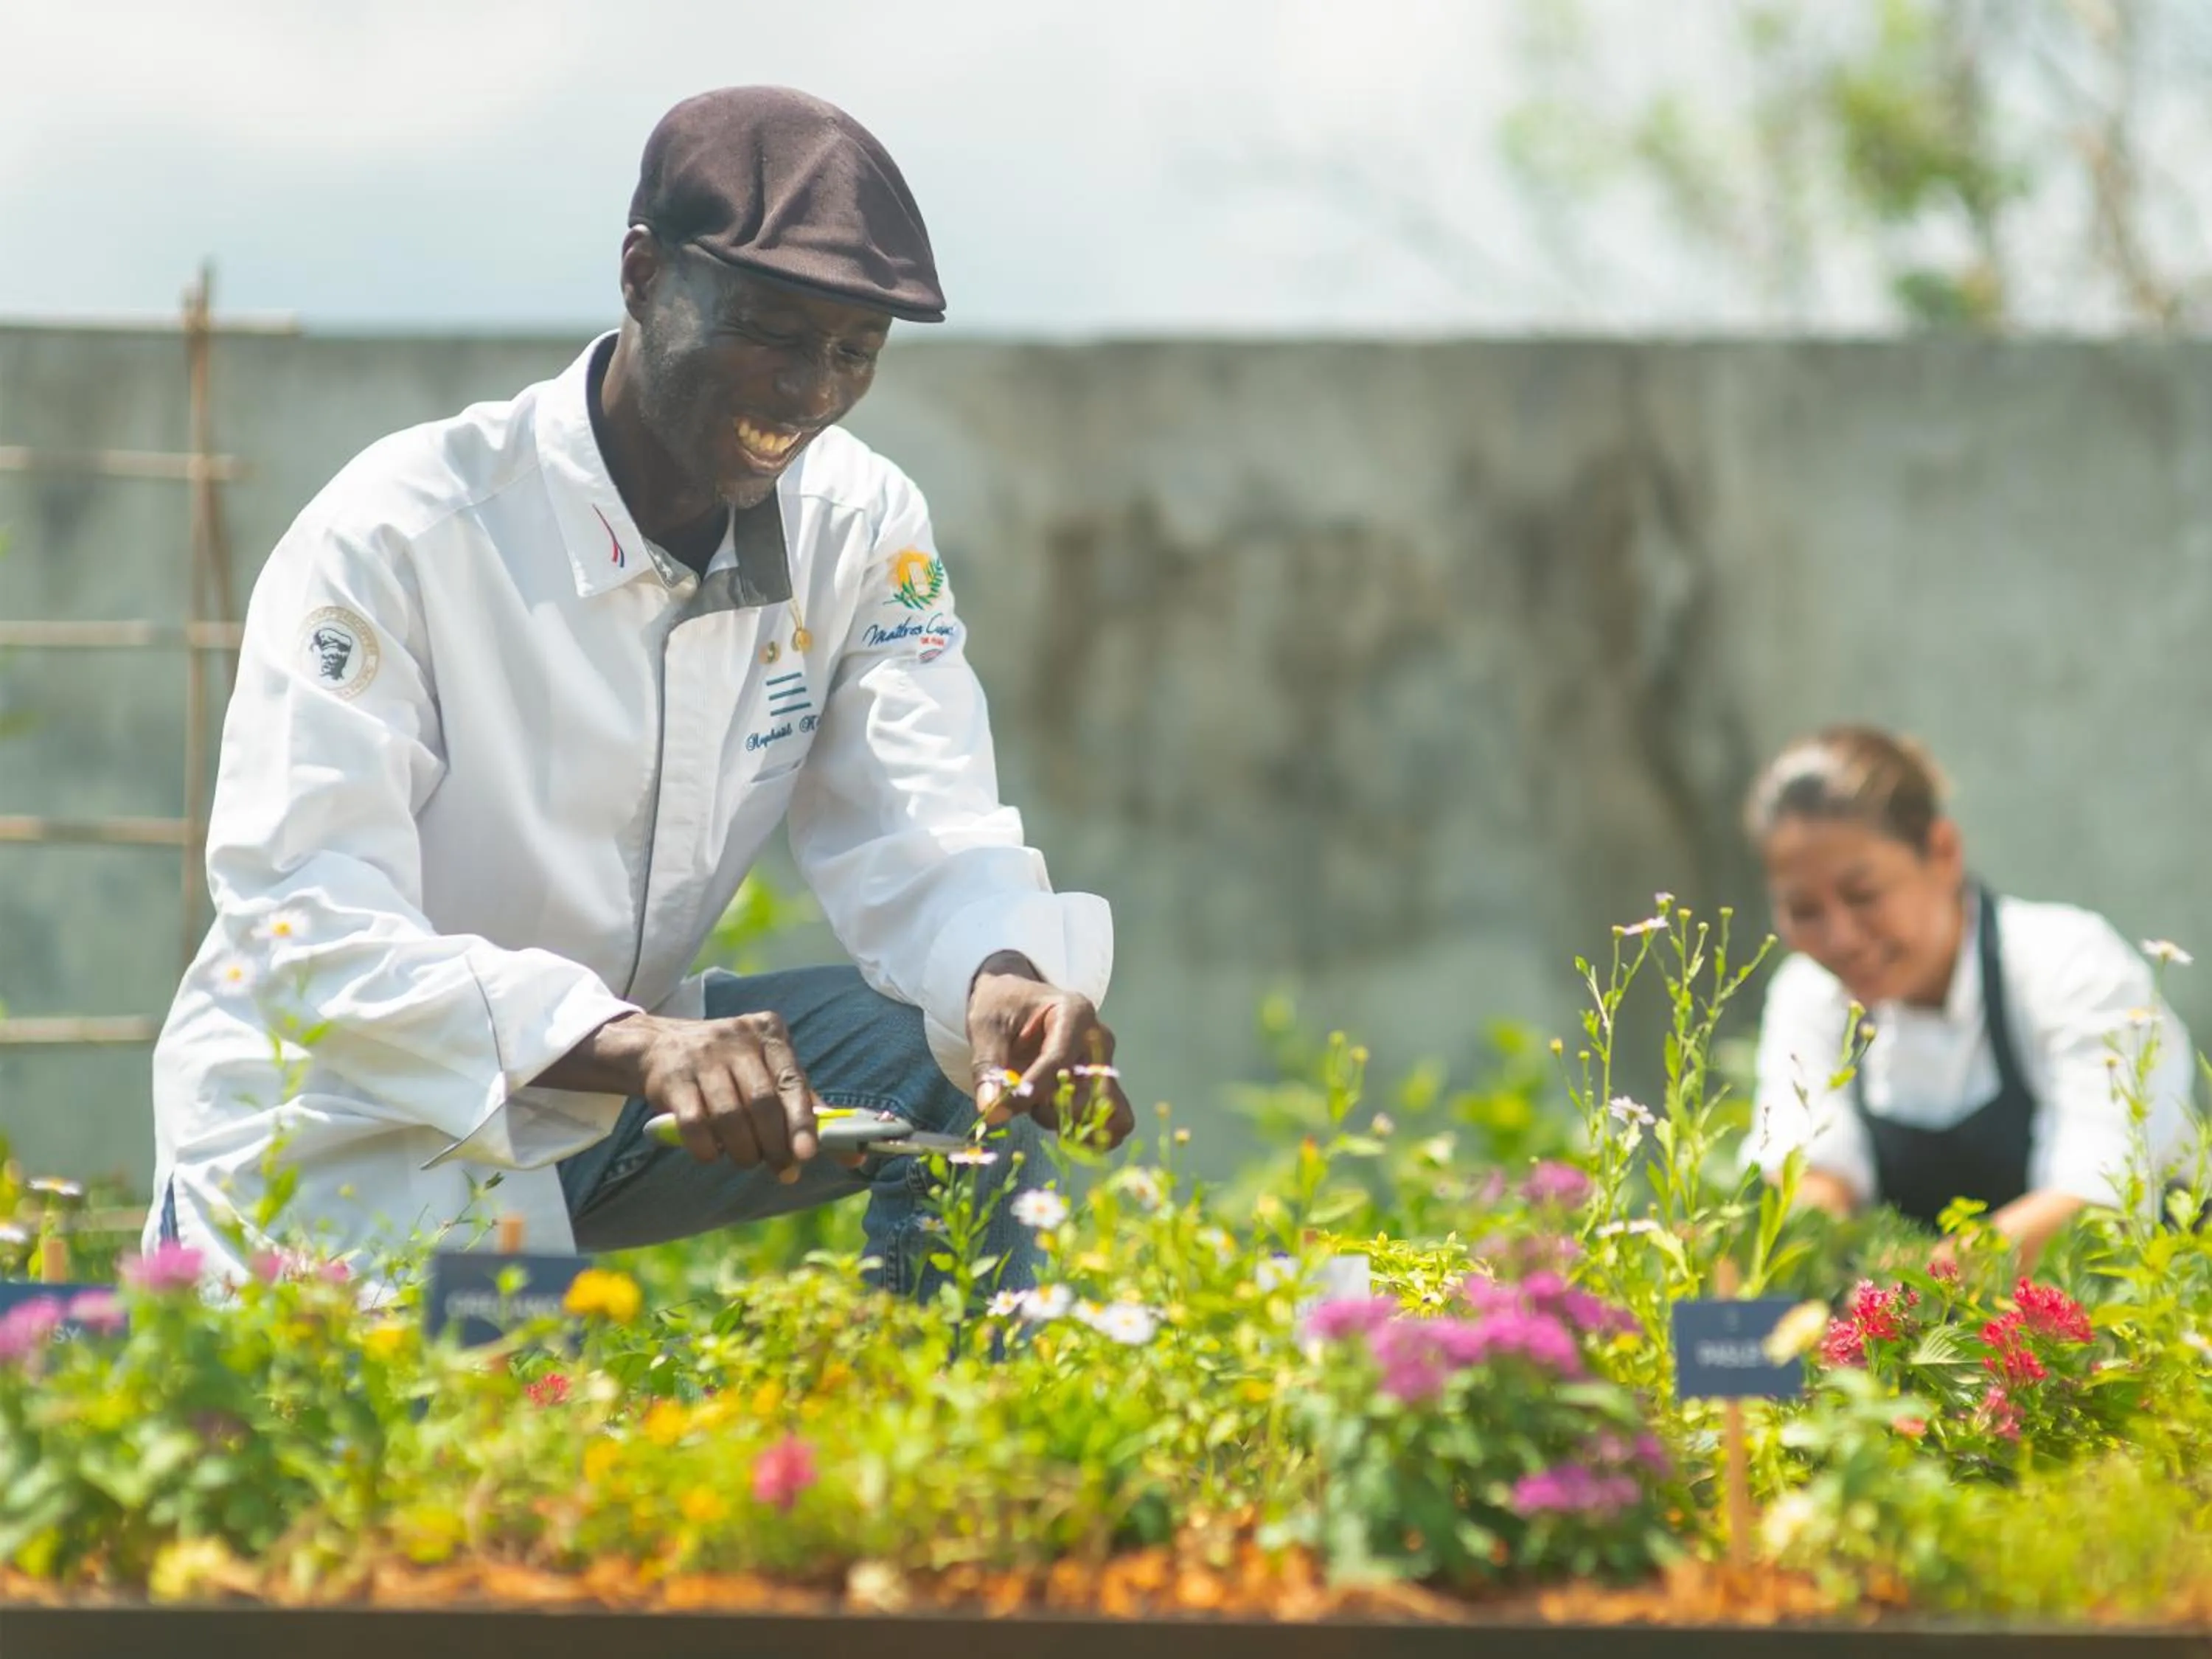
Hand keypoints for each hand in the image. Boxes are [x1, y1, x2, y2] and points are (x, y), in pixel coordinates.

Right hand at [538, 1011, 819, 1181]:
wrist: (660, 1047)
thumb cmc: (730, 1067)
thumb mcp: (768, 1071)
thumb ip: (805, 1107)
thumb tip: (853, 1155)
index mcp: (770, 1033)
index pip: (792, 1081)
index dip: (802, 1122)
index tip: (807, 1155)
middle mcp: (737, 1038)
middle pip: (762, 1102)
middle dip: (774, 1144)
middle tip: (781, 1169)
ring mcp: (702, 1055)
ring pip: (730, 1116)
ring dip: (743, 1150)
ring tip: (747, 1161)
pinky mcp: (672, 1078)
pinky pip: (694, 1124)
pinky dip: (707, 1148)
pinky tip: (713, 1155)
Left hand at [967, 952, 1132, 1146]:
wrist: (1016, 1002)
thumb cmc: (1003, 1006)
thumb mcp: (986, 1027)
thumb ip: (988, 1067)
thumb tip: (990, 1109)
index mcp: (1075, 1013)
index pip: (1058, 1060)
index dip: (1030, 1090)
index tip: (1000, 1111)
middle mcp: (1098, 1040)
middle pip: (1089, 1090)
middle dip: (1053, 1109)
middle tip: (1022, 1105)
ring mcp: (1104, 1065)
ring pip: (1103, 1111)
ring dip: (1068, 1122)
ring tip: (1038, 1109)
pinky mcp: (1103, 1087)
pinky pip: (1114, 1121)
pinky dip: (1089, 1134)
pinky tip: (1060, 1128)